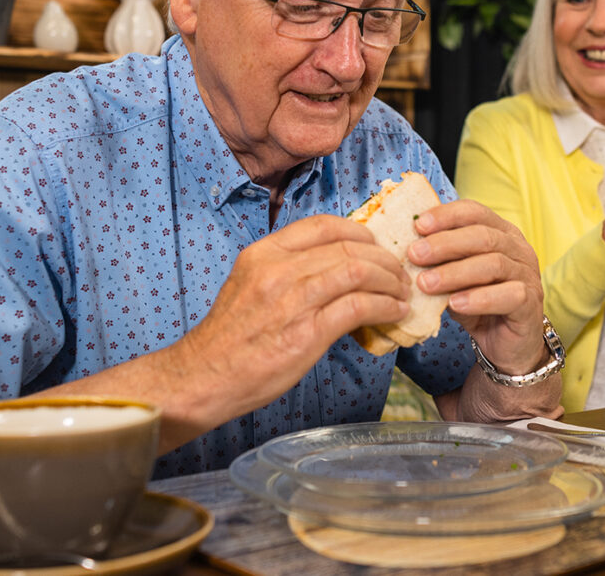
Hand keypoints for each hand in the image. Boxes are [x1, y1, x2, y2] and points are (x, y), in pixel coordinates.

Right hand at [183, 215, 411, 412]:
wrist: (203, 377)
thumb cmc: (228, 339)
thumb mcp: (249, 286)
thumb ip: (285, 271)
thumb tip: (331, 270)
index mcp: (263, 254)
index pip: (322, 225)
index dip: (358, 231)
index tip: (374, 243)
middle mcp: (278, 270)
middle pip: (347, 247)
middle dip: (382, 257)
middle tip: (397, 271)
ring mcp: (293, 301)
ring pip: (358, 271)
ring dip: (389, 280)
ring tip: (401, 291)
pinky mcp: (308, 333)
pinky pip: (359, 307)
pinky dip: (385, 306)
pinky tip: (394, 312)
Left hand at [407, 200, 549, 375]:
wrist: (505, 345)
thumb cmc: (477, 305)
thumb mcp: (454, 280)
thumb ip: (439, 263)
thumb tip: (406, 250)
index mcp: (501, 233)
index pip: (475, 212)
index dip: (446, 216)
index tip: (418, 225)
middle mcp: (518, 248)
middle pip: (483, 235)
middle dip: (445, 243)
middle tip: (414, 255)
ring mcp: (528, 275)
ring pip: (494, 264)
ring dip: (455, 272)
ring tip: (426, 283)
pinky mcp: (531, 303)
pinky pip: (509, 295)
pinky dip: (479, 298)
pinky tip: (454, 304)